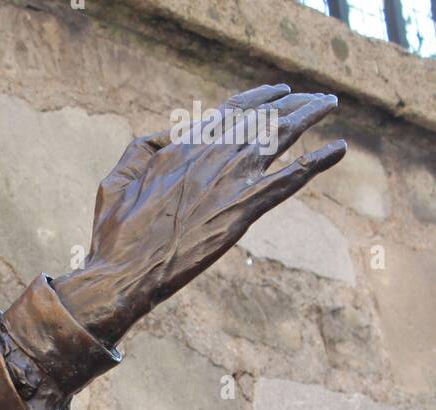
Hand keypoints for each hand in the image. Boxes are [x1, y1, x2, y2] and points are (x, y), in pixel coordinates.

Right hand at [53, 84, 346, 344]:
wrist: (124, 274)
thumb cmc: (114, 235)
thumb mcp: (116, 180)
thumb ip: (142, 148)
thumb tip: (167, 134)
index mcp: (182, 146)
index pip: (229, 110)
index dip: (258, 97)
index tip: (277, 91)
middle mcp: (211, 154)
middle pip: (262, 116)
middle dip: (291, 101)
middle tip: (313, 98)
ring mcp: (230, 180)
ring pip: (281, 135)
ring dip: (309, 115)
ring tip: (327, 104)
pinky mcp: (243, 211)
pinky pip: (291, 178)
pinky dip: (317, 161)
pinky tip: (339, 148)